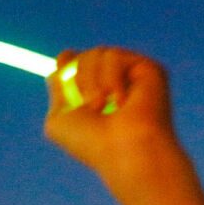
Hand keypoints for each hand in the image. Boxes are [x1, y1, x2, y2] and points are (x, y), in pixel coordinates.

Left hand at [44, 46, 177, 177]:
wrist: (124, 152)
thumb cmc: (92, 144)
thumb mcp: (59, 121)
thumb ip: (55, 94)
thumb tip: (55, 70)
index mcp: (96, 97)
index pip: (80, 65)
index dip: (68, 61)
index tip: (60, 66)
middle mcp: (115, 85)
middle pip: (85, 56)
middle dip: (79, 78)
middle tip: (89, 105)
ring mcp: (132, 76)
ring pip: (98, 52)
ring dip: (91, 81)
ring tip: (101, 107)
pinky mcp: (147, 69)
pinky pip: (114, 55)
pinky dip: (110, 78)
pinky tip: (120, 102)